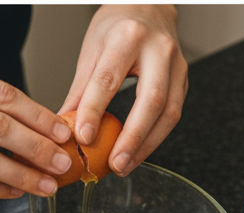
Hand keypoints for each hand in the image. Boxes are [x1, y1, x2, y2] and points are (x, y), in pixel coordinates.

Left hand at [60, 4, 186, 175]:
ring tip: (124, 167)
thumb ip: (79, 93)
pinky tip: (137, 154)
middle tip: (114, 164)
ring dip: (146, 145)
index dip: (94, 111)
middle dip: (132, 138)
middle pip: (151, 100)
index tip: (82, 137)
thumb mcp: (90, 52)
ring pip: (169, 112)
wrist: (147, 6)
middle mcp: (158, 49)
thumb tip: (60, 130)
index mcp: (127, 38)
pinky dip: (155, 139)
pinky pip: (173, 114)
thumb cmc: (116, 28)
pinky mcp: (183, 79)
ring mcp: (177, 64)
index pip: (108, 79)